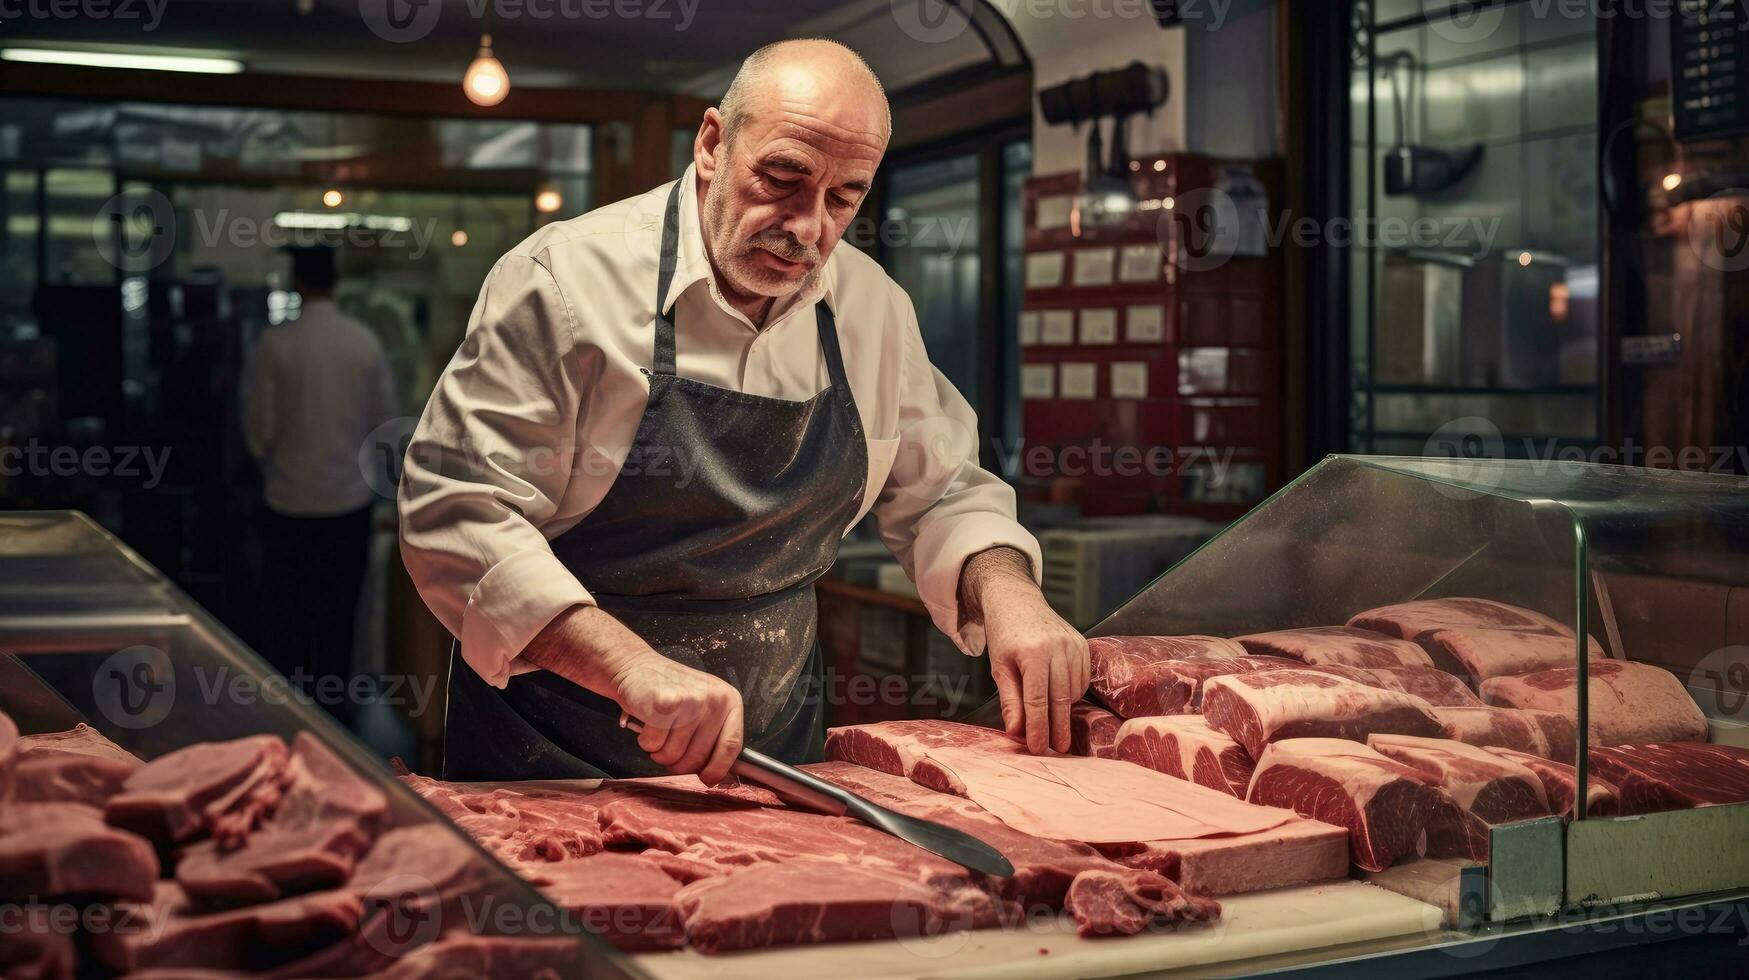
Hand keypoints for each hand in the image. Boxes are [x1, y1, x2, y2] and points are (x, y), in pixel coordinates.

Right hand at [523, 605, 744, 785]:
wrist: (636, 667)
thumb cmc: (670, 693)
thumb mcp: (702, 709)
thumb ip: (712, 736)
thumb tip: (715, 776)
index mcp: (729, 700)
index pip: (731, 746)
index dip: (717, 769)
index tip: (707, 780)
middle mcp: (714, 699)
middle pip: (699, 757)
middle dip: (679, 764)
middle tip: (669, 751)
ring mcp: (691, 700)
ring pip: (673, 755)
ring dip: (659, 752)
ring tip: (658, 732)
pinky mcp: (666, 704)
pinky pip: (653, 745)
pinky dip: (645, 742)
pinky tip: (647, 724)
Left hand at [959, 548, 1088, 753]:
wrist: (1017, 601)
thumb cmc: (1004, 635)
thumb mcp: (1000, 668)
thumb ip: (1010, 701)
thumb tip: (1017, 732)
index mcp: (1033, 653)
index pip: (1038, 700)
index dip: (1039, 728)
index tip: (1038, 749)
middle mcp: (1058, 648)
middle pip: (1061, 699)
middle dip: (1058, 728)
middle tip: (1056, 750)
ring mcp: (1074, 645)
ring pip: (1074, 691)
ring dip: (1063, 709)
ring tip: (1051, 719)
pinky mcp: (1083, 644)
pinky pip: (1082, 680)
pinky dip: (1072, 693)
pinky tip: (1059, 696)